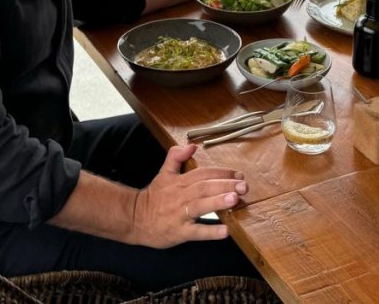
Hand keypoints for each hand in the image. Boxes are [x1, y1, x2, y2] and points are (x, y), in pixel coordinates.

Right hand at [131, 144, 247, 247]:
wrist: (134, 219)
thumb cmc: (154, 197)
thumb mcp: (164, 173)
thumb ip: (176, 157)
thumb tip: (192, 145)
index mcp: (179, 181)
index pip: (203, 174)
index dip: (221, 173)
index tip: (238, 174)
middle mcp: (181, 196)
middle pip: (205, 187)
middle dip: (225, 185)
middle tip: (244, 186)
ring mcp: (179, 215)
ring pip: (200, 206)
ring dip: (218, 202)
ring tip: (235, 199)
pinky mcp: (179, 232)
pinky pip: (196, 232)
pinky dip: (210, 232)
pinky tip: (225, 231)